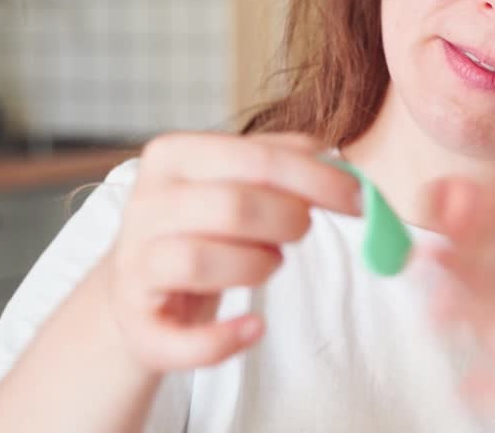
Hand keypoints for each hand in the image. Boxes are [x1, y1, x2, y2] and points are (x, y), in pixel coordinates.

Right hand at [107, 132, 360, 373]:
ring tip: (268, 263)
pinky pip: (184, 339)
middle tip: (302, 231)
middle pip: (234, 206)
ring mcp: (134, 263)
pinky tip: (254, 328)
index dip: (317, 180)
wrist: (142, 289)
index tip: (360, 200)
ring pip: (204, 260)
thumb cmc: (204, 226)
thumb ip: (284, 161)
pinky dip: (226, 339)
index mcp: (174, 155)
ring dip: (258, 267)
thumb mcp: (237, 180)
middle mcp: (146, 203)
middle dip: (288, 221)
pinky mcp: (136, 323)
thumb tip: (337, 161)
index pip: (256, 158)